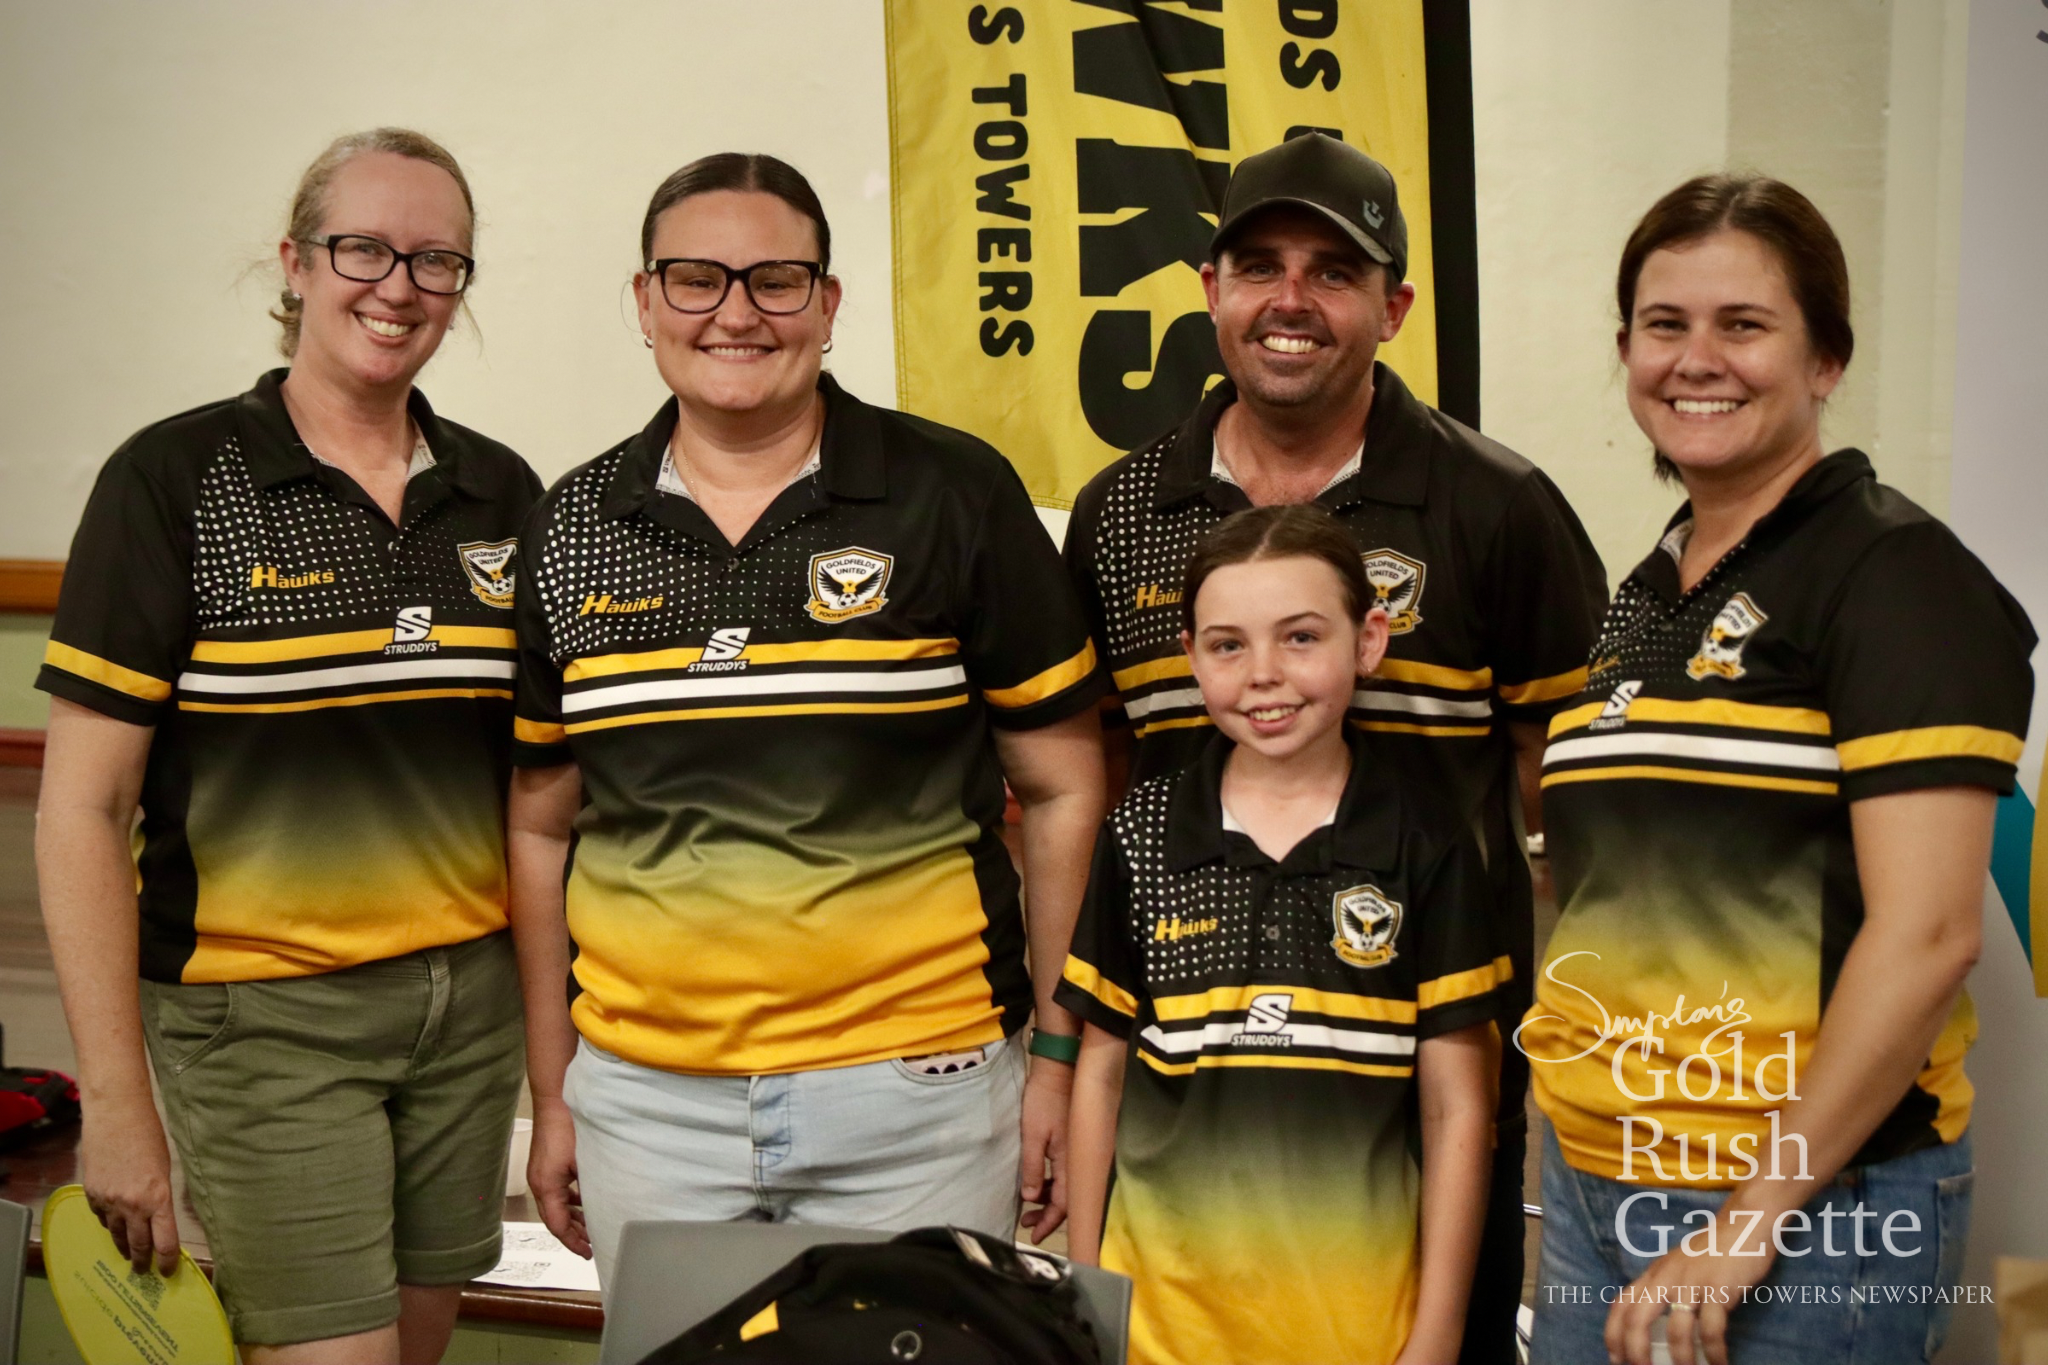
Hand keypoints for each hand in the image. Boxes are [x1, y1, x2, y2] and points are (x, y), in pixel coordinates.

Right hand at [79, 1094, 179, 1274]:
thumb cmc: (150, 1136)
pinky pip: (100, 1218)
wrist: (116, 1116)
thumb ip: (161, 1196)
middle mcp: (132, 1206)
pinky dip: (107, 1223)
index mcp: (158, 1199)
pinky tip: (112, 1224)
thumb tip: (161, 1218)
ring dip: (123, 1246)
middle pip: (138, 1246)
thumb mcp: (165, 1169)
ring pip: (116, 1235)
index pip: (165, 1242)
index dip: (167, 1262)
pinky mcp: (91, 1195)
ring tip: (129, 1255)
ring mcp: (108, 1202)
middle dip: (142, 1262)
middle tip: (144, 1271)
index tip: (168, 1272)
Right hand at [528, 1097, 589, 1258]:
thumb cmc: (568, 1126)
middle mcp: (539, 1183)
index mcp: (546, 1186)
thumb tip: (607, 1205)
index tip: (587, 1252)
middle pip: (555, 1218)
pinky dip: (571, 1200)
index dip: (572, 1241)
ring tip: (591, 1226)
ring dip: (573, 1217)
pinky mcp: (546, 1164)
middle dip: (573, 1233)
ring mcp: (541, 1173)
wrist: (557, 1099)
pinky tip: (586, 1200)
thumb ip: (591, 1187)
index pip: (557, 1225)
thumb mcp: (585, 1161)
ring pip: (556, 1205)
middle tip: (591, 1245)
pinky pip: (558, 1190)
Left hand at [1017, 1056, 1072, 1242]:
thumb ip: (1033, 1167)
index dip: (1050, 1222)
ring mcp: (1075, 1151)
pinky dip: (1051, 1183)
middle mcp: (1077, 1160)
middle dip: (1047, 1215)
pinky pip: (1063, 1172)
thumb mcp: (1032, 1135)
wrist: (1057, 1071)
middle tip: (1027, 1224)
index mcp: (1070, 1161)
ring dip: (1047, 1199)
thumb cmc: (1043, 1100)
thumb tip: (1031, 1197)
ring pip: (1065, 1186)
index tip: (1034, 1236)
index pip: (1064, 1203)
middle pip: (1066, 1198)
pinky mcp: (1071, 1143)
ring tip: (1028, 1206)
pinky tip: (1038, 1184)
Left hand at [1606, 1201, 1777, 1364]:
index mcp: (1652, 1275)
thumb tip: (1647, 1323)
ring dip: (1680, 1357)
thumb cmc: (1708, 1253)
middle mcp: (1665, 1278)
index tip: (1615, 1358)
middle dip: (1636, 1351)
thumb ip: (1660, 1289)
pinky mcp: (1719, 1289)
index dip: (1614, 1335)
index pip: (1621, 1306)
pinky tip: (1720, 1362)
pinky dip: (1715, 1351)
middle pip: (1638, 1319)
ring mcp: (1692, 1283)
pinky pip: (1712, 1329)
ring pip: (1677, 1329)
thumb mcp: (1674, 1268)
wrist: (1741, 1227)